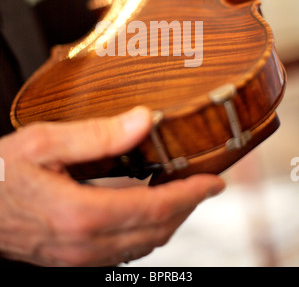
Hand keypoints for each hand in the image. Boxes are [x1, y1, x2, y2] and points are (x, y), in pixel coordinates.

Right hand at [0, 106, 224, 266]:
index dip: (190, 195)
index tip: (214, 182)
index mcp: (80, 214)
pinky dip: (145, 232)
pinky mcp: (72, 261)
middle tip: (205, 185)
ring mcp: (78, 259)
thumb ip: (98, 135)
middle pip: (155, 232)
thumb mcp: (44, 142)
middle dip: (187, 208)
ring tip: (182, 194)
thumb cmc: (2, 171)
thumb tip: (145, 120)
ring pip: (142, 246)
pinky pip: (122, 252)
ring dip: (169, 221)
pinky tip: (147, 210)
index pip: (155, 209)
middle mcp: (83, 245)